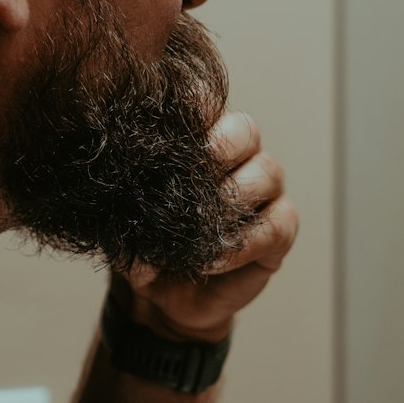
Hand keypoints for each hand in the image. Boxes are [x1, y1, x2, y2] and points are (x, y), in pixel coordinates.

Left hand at [118, 110, 298, 342]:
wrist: (162, 297)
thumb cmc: (145, 245)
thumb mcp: (123, 222)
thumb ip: (123, 204)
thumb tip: (126, 200)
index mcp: (200, 141)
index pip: (206, 104)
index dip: (194, 111)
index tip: (169, 134)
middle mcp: (239, 157)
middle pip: (246, 129)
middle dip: (220, 147)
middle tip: (191, 175)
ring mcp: (265, 191)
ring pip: (267, 172)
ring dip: (230, 199)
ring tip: (197, 228)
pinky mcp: (280, 231)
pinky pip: (275, 226)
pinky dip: (242, 243)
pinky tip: (209, 260)